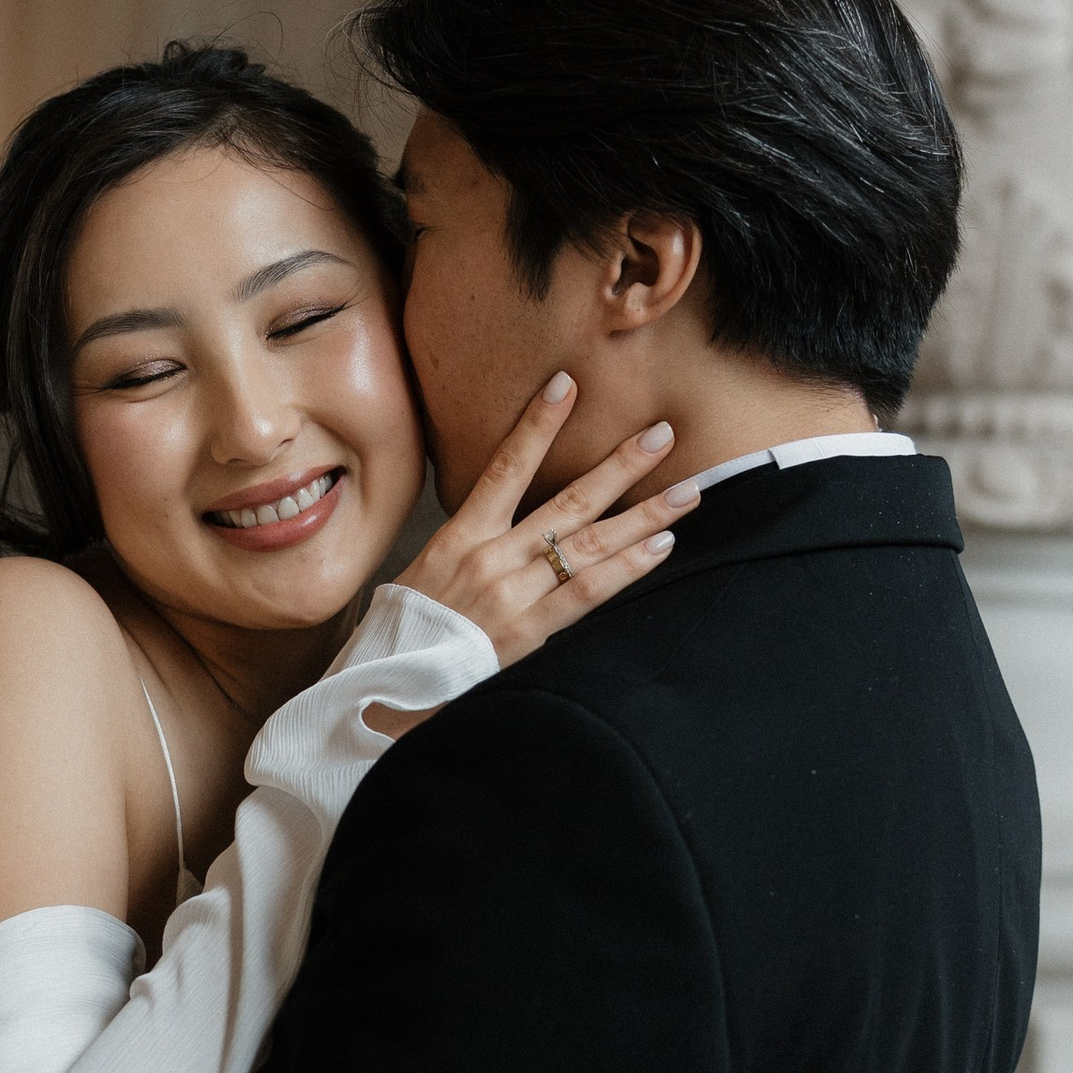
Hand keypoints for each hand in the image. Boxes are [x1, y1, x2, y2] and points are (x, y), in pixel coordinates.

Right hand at [392, 377, 697, 673]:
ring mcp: (512, 592)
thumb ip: (470, 547)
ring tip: (687, 491)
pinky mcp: (527, 630)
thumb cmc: (406, 633)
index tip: (567, 384)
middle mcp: (490, 556)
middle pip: (568, 501)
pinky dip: (627, 567)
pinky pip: (587, 592)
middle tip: (662, 433)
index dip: (537, 423)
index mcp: (461, 536)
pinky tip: (660, 546)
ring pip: (589, 543)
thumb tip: (509, 523)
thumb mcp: (426, 574)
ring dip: (644, 515)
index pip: (505, 466)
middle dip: (620, 465)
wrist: (385, 689)